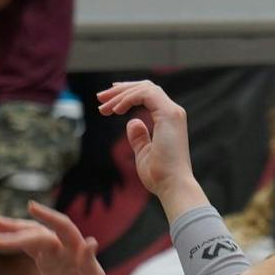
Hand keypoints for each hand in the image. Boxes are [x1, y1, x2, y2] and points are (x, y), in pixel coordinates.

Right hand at [0, 202, 110, 274]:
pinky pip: (29, 247)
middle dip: (20, 233)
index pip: (63, 227)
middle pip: (41, 233)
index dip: (48, 216)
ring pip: (33, 236)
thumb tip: (91, 242)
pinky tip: (0, 236)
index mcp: (78, 250)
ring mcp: (55, 252)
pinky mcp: (46, 261)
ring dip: (14, 230)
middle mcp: (66, 247)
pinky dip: (16, 241)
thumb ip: (89, 265)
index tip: (30, 207)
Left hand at [95, 80, 194, 200]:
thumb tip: (132, 122)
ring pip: (144, 88)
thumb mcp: (144, 153)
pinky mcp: (169, 114)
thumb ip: (139, 137)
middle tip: (100, 98)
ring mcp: (172, 112)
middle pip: (145, 87)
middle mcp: (172, 112)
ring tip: (103, 106)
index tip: (109, 101)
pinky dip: (128, 99)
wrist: (173, 186)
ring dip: (121, 94)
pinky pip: (145, 95)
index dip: (127, 94)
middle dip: (121, 90)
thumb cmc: (160, 176)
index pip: (148, 96)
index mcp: (168, 120)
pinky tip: (115, 110)